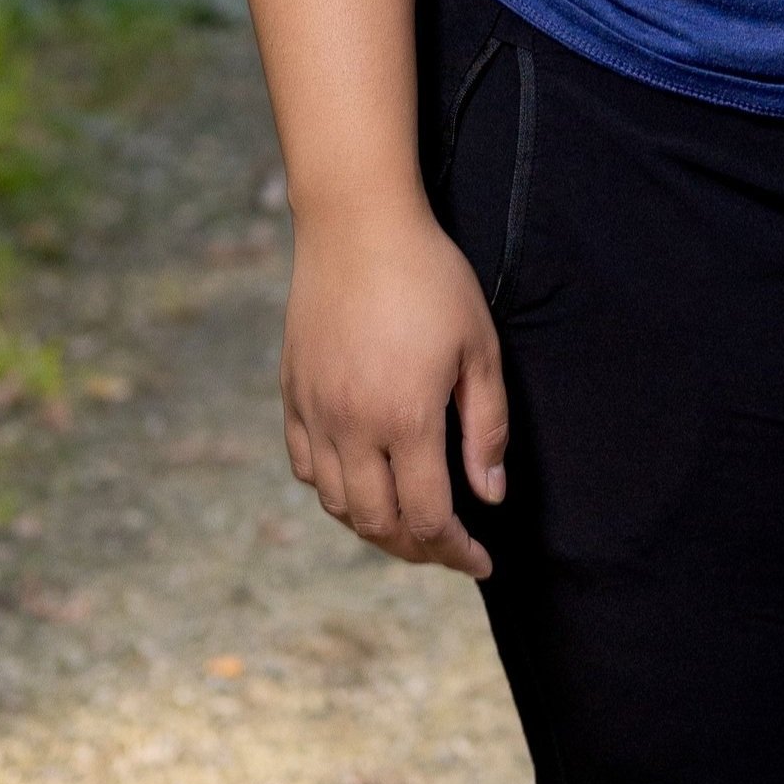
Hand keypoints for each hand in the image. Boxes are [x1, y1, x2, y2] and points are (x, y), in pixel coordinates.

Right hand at [279, 200, 508, 574]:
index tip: (482, 560)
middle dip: (418, 549)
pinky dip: (334, 490)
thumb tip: (490, 495)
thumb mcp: (478, 346)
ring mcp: (315, 412)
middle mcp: (352, 426)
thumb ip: (486, 427)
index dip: (457, 551)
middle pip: (379, 524)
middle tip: (448, 547)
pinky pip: (306, 467)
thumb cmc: (429, 277)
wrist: (356, 223)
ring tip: (409, 522)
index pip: (428, 517)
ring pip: (338, 504)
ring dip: (375, 526)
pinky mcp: (292, 393)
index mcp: (404, 418)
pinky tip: (360, 482)